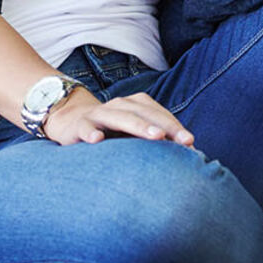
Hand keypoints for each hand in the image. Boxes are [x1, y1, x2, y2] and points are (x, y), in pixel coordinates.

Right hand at [40, 88, 195, 147]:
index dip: (176, 127)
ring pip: (120, 117)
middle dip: (165, 126)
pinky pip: (86, 128)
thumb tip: (188, 157)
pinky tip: (98, 141)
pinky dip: (92, 132)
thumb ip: (155, 140)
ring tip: (157, 136)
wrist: (71, 121)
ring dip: (139, 126)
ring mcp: (100, 114)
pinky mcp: (80, 125)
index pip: (160, 114)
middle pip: (145, 113)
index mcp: (136, 105)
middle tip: (184, 141)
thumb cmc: (111, 131)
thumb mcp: (133, 133)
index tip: (191, 143)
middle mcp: (120, 105)